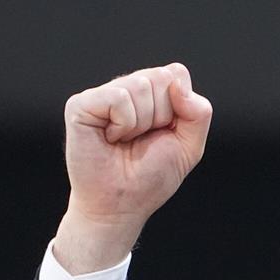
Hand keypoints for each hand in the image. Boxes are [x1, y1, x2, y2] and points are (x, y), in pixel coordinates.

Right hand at [53, 63, 212, 273]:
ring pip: (139, 86)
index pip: (176, 74)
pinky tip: (110, 139)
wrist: (121, 205)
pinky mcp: (81, 105)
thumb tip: (177, 83)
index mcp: (152, 94)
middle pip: (160, 78)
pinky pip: (117, 98)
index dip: (179, 107)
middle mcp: (126, 88)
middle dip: (161, 116)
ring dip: (141, 124)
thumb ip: (199, 112)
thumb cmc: (151, 176)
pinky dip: (123, 124)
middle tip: (142, 140)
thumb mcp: (190, 145)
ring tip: (124, 141)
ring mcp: (102, 95)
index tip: (164, 132)